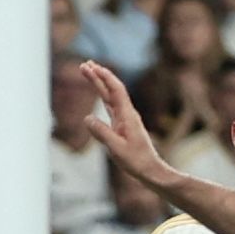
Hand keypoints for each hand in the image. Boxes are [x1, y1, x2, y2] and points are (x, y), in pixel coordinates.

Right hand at [79, 61, 169, 189]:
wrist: (149, 169)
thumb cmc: (136, 161)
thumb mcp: (116, 148)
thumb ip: (102, 133)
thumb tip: (87, 118)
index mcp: (127, 116)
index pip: (115, 90)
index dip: (104, 77)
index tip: (93, 67)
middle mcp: (126, 113)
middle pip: (111, 89)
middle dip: (98, 76)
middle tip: (85, 64)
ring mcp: (124, 118)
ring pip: (110, 96)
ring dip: (100, 84)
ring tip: (89, 72)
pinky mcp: (122, 125)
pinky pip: (111, 106)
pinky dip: (103, 96)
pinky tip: (99, 94)